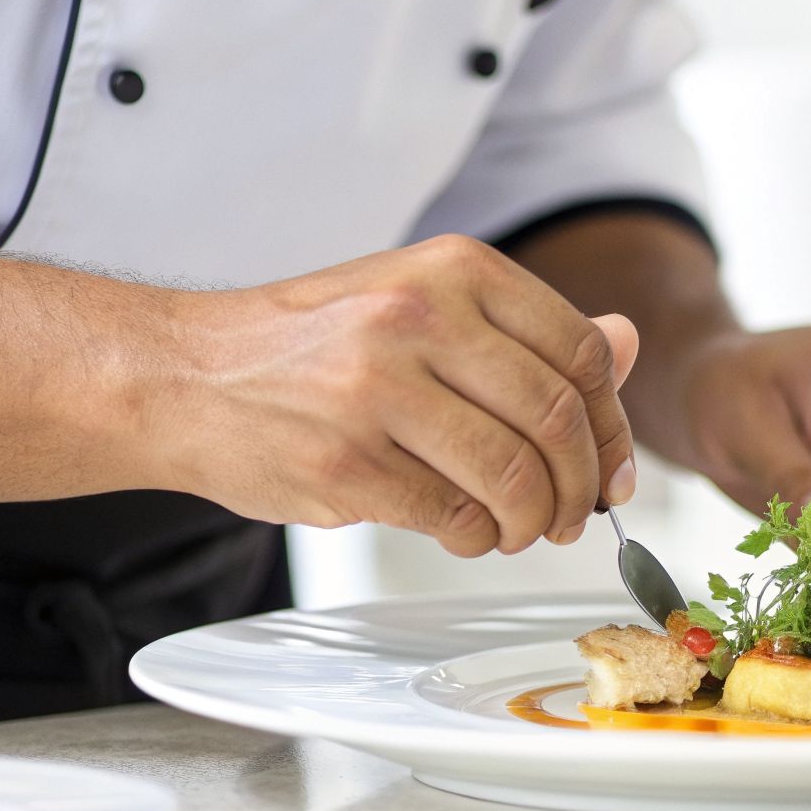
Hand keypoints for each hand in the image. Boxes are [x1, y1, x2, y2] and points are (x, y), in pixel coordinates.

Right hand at [159, 235, 638, 556]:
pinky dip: (480, 539)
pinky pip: (455, 517)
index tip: (612, 469)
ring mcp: (379, 391)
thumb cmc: (310, 345)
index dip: (612, 425)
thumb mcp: (422, 303)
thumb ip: (525, 331)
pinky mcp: (346, 463)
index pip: (582, 353)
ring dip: (534, 521)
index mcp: (453, 271)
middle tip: (574, 516)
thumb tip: (629, 339)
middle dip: (582, 486)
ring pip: (515, 476)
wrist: (181, 374)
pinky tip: (467, 532)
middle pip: (558, 420)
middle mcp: (420, 318)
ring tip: (520, 529)